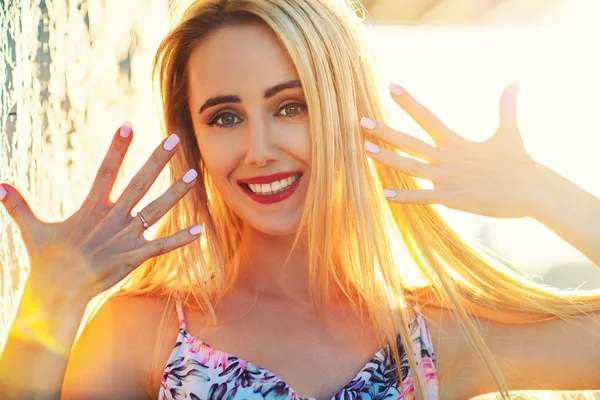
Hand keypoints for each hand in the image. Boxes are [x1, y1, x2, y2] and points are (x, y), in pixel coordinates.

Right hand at [0, 123, 202, 302]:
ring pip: (156, 210)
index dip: (118, 148)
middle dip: (157, 160)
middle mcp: (112, 217)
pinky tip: (199, 229)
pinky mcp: (133, 257)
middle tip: (174, 139)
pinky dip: (180, 239)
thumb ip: (19, 207)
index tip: (128, 125)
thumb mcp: (32, 230)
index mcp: (91, 207)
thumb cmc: (46, 260)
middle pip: (139, 183)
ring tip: (194, 175)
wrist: (56, 292)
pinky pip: (161, 246)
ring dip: (175, 193)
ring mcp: (125, 237)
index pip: (106, 170)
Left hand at [361, 82, 546, 218]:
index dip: (408, 101)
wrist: (533, 190)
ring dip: (386, 158)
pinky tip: (384, 193)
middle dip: (384, 131)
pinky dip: (403, 196)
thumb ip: (506, 106)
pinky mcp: (451, 198)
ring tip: (364, 149)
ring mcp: (447, 179)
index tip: (391, 86)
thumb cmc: (520, 162)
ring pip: (409, 167)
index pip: (427, 117)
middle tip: (361, 121)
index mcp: (456, 142)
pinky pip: (422, 197)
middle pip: (409, 141)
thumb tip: (516, 80)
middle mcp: (447, 158)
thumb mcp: (509, 131)